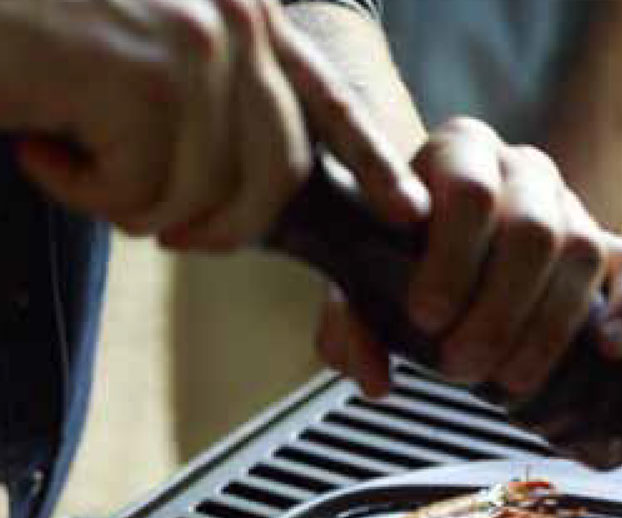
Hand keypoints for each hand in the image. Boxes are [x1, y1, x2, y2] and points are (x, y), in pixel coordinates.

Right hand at [0, 0, 425, 247]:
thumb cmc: (45, 46)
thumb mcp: (147, 68)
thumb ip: (217, 111)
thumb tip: (257, 202)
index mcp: (244, 13)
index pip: (325, 102)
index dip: (371, 162)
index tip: (409, 212)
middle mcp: (232, 18)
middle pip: (273, 175)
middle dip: (211, 221)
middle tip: (136, 210)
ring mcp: (192, 43)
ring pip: (200, 194)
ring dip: (125, 200)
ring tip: (68, 149)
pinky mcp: (141, 74)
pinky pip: (138, 193)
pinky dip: (80, 190)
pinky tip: (43, 142)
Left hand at [316, 116, 621, 397]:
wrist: (440, 239)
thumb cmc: (397, 259)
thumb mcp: (360, 279)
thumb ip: (351, 322)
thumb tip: (375, 380)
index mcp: (460, 154)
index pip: (470, 194)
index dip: (451, 262)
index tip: (425, 318)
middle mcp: (523, 171)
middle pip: (532, 231)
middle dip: (496, 313)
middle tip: (458, 368)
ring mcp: (571, 207)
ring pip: (581, 254)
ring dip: (547, 329)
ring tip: (508, 382)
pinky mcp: (609, 248)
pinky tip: (608, 349)